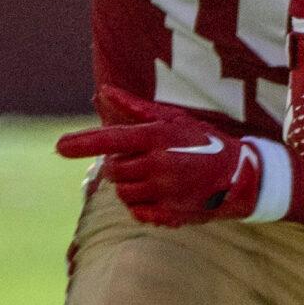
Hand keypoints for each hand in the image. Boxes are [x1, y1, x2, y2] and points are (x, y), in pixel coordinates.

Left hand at [56, 86, 281, 225]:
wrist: (243, 177)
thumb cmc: (205, 143)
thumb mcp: (175, 120)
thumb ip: (136, 108)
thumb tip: (103, 91)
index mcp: (158, 139)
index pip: (111, 140)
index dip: (83, 142)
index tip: (60, 146)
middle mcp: (159, 165)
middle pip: (114, 170)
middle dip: (120, 166)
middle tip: (141, 161)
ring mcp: (165, 192)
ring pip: (122, 192)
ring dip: (128, 186)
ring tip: (149, 178)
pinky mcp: (170, 213)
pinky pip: (136, 212)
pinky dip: (139, 205)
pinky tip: (156, 195)